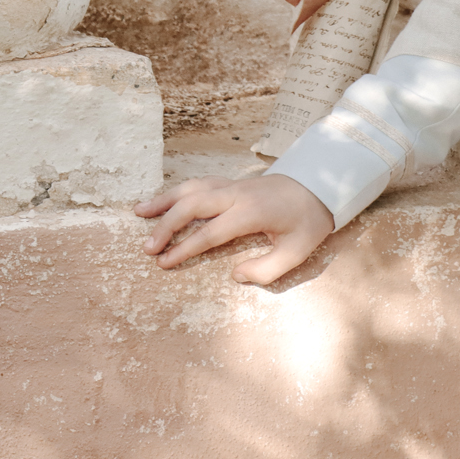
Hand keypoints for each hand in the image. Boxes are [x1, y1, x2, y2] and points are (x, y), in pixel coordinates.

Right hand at [135, 174, 333, 284]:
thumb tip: (235, 276)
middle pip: (193, 205)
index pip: (210, 232)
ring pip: (192, 188)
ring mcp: (233, 185)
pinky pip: (199, 183)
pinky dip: (178, 190)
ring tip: (139, 213)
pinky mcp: (232, 182)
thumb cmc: (308, 221)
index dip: (185, 248)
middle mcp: (237, 194)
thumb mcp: (297, 251)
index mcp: (251, 213)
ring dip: (164, 201)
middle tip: (147, 248)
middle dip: (167, 225)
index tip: (164, 263)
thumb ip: (267, 269)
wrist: (320, 186)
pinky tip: (163, 200)